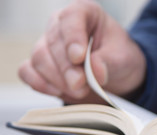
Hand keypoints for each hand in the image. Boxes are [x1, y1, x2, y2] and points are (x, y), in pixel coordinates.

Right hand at [18, 0, 145, 102]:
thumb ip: (108, 62)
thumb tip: (94, 72)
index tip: (79, 58)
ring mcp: (47, 43)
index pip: (72, 18)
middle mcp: (61, 24)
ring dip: (57, 79)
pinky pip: (27, 71)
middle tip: (80, 86)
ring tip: (79, 91)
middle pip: (53, 43)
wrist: (116, 74)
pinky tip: (58, 92)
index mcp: (85, 13)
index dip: (73, 38)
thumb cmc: (119, 58)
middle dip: (67, 68)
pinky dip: (40, 84)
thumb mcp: (122, 58)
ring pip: (39, 58)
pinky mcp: (39, 64)